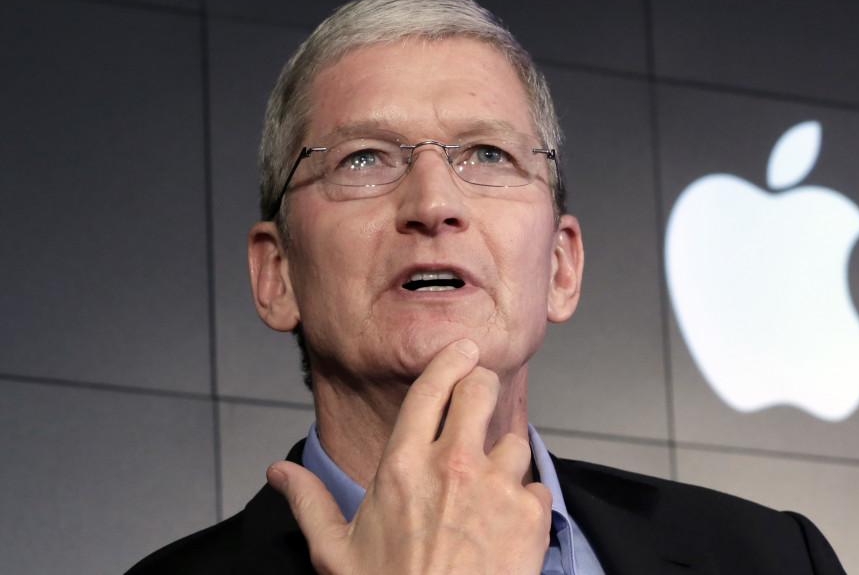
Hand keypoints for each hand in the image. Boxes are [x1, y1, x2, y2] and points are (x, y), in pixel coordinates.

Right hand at [267, 339, 552, 573]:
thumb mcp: (337, 554)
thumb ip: (310, 502)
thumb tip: (279, 472)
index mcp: (402, 467)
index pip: (431, 388)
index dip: (450, 359)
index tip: (463, 349)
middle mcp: (451, 466)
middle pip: (481, 391)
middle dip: (482, 388)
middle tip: (480, 399)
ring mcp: (495, 487)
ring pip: (514, 440)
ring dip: (503, 459)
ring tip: (485, 494)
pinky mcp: (530, 514)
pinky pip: (536, 486)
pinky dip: (525, 502)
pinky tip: (504, 528)